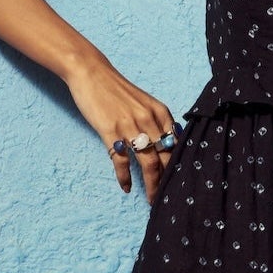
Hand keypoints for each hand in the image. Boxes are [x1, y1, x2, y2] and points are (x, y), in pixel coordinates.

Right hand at [65, 58, 178, 204]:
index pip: (177, 145)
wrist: (91, 73)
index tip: (180, 182)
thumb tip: (170, 145)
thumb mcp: (145, 103)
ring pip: (148, 163)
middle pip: (165, 158)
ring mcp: (130, 126)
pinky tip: (126, 187)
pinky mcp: (110, 131)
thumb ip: (158, 122)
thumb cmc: (118, 91)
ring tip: (152, 200)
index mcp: (161, 112)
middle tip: (169, 197)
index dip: (179, 167)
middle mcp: (149, 120)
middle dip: (168, 181)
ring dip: (151, 185)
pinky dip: (124, 177)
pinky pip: (121, 161)